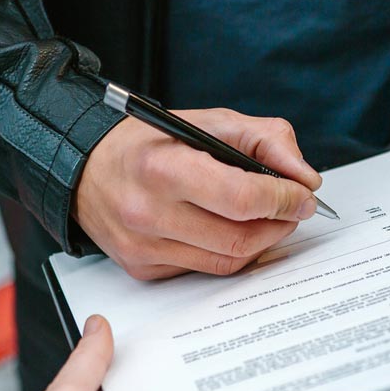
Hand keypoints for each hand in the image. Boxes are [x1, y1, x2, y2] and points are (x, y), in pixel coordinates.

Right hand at [76, 109, 323, 279]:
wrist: (85, 171)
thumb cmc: (147, 143)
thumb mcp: (206, 121)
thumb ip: (263, 140)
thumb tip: (304, 177)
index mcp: (164, 169)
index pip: (242, 198)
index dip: (284, 199)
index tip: (303, 195)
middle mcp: (148, 213)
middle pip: (239, 237)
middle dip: (279, 224)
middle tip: (293, 209)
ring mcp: (143, 248)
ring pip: (227, 260)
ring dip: (260, 241)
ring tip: (267, 218)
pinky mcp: (142, 269)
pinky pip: (204, 270)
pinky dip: (227, 252)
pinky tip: (227, 229)